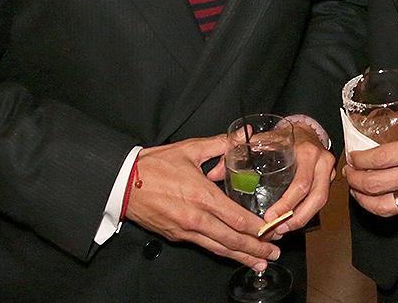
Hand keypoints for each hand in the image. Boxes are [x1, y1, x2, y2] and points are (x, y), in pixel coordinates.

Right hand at [124, 136, 281, 270]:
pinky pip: (204, 246)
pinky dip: (222, 252)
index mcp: (202, 196)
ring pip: (219, 248)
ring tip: (260, 262)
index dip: (258, 228)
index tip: (273, 230)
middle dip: (256, 248)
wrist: (123, 183)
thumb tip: (244, 135)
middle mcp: (196, 218)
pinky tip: (233, 255)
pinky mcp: (177, 235)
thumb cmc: (154, 165)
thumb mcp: (190, 149)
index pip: (237, 218)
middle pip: (232, 239)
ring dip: (242, 256)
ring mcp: (185, 230)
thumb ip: (221, 144)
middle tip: (274, 252)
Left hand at [206, 121, 333, 238]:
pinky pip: (319, 201)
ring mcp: (328, 172)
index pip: (301, 184)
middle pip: (316, 198)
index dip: (287, 204)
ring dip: (301, 220)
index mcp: (306, 153)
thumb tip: (215, 172)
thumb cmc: (283, 137)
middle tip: (276, 229)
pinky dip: (305, 214)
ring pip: (320, 203)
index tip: (270, 216)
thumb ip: (238, 153)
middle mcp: (322, 163)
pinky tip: (290, 223)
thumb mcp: (263, 140)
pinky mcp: (328, 180)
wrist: (305, 130)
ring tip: (282, 230)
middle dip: (295, 218)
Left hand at [343, 98, 397, 215]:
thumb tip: (388, 117)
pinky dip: (381, 207)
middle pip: (375, 184)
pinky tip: (374, 198)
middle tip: (348, 172)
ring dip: (362, 199)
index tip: (353, 156)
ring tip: (355, 190)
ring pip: (383, 206)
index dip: (360, 159)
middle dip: (354, 180)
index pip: (380, 159)